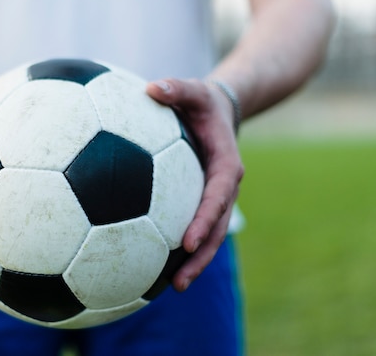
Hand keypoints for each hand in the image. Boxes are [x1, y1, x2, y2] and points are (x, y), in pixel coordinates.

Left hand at [146, 78, 243, 291]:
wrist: (219, 111)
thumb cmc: (202, 101)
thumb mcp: (193, 89)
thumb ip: (175, 88)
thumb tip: (150, 88)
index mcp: (225, 166)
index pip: (217, 198)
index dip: (205, 220)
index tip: (188, 241)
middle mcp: (223, 188)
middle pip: (216, 229)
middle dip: (201, 257)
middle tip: (178, 282)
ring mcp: (213, 198)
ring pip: (209, 236)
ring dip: (194, 261)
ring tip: (171, 287)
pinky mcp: (201, 202)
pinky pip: (193, 226)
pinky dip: (181, 247)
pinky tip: (155, 264)